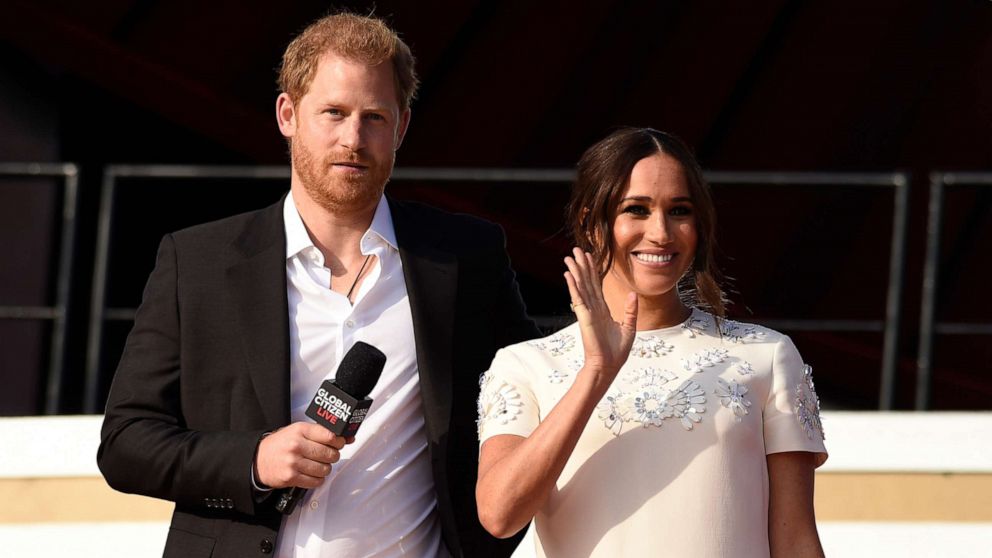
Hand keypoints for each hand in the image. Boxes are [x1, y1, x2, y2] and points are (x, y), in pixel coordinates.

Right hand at [254, 422, 352, 488]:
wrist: (257, 459)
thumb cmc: (280, 444)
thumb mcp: (298, 431)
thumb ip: (321, 433)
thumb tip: (348, 437)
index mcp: (300, 430)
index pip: (329, 436)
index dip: (339, 441)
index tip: (339, 443)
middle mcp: (297, 445)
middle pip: (330, 454)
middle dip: (332, 456)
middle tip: (327, 455)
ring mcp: (294, 462)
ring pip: (325, 469)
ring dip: (325, 468)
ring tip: (317, 465)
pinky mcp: (291, 477)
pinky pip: (316, 481)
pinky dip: (317, 479)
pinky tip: (311, 473)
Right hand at [563, 247, 637, 381]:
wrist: (609, 366)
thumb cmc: (617, 351)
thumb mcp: (629, 327)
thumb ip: (631, 310)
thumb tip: (633, 294)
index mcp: (603, 310)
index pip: (597, 286)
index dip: (593, 270)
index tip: (589, 257)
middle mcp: (593, 308)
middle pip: (586, 282)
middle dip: (581, 265)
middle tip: (576, 250)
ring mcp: (588, 312)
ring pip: (581, 287)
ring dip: (575, 271)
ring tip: (569, 257)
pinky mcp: (585, 318)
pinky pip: (579, 299)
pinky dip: (574, 287)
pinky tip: (569, 275)